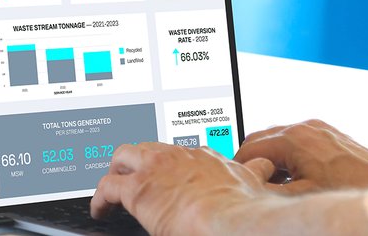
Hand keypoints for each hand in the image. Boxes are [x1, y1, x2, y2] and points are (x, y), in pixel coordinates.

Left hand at [90, 142, 277, 235]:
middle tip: (131, 176)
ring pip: (123, 157)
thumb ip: (255, 171)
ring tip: (111, 188)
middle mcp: (177, 156)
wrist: (230, 220)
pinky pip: (107, 187)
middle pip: (147, 147)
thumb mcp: (253, 182)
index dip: (169, 164)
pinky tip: (99, 211)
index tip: (166, 174)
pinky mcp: (138, 190)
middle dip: (137, 161)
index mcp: (203, 157)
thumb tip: (267, 166)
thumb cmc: (241, 209)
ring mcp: (156, 169)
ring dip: (116, 172)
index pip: (179, 152)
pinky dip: (100, 199)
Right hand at [234, 119, 367, 193]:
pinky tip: (294, 175)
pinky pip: (298, 138)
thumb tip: (249, 184)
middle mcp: (304, 126)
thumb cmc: (348, 190)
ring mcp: (318, 128)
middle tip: (249, 183)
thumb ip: (270, 187)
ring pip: (279, 137)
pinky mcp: (329, 133)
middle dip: (252, 159)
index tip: (236, 181)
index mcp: (293, 138)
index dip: (239, 166)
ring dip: (271, 157)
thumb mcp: (301, 195)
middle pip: (261, 138)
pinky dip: (288, 153)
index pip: (250, 147)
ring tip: (272, 183)